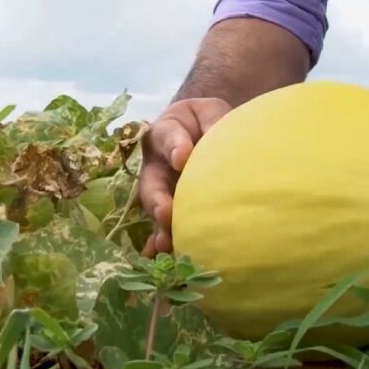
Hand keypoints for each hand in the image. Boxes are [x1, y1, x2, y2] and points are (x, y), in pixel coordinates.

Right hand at [138, 98, 231, 255]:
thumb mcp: (211, 111)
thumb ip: (212, 120)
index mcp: (164, 133)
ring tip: (166, 243)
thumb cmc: (206, 120)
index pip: (168, 137)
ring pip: (155, 208)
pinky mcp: (169, 208)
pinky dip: (161, 241)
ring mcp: (160, 189)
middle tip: (166, 212)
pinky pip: (162, 226)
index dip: (175, 147)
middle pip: (151, 181)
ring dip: (159, 226)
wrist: (204, 131)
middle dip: (158, 199)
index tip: (183, 158)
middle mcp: (156, 164)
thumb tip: (216, 137)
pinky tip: (164, 256)